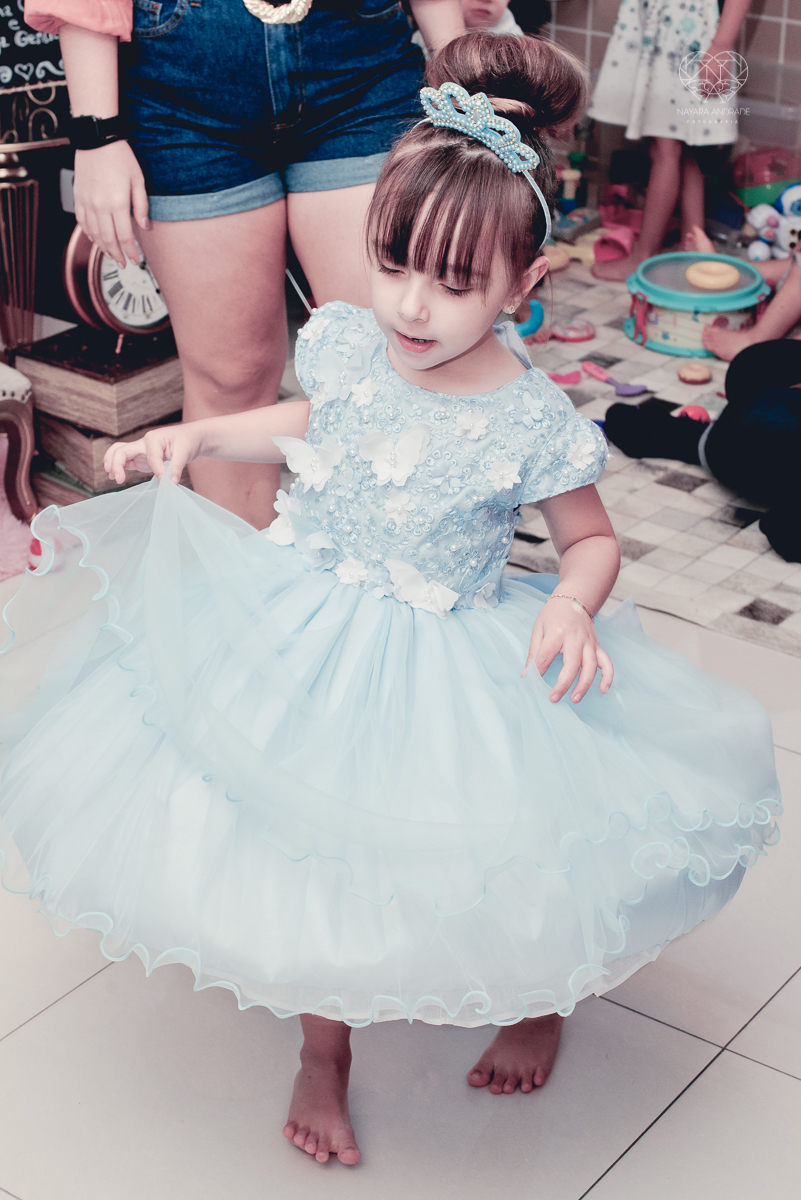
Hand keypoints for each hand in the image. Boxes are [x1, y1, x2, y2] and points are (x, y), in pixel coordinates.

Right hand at [74, 140, 148, 267]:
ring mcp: (87, 202)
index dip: (130, 251)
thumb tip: (145, 226)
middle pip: (108, 239)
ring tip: (111, 255)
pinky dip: (89, 233)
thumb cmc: (120, 156)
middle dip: (117, 254)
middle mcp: (100, 205)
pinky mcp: (78, 197)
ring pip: (94, 233)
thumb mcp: (138, 180)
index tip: (135, 259)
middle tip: (123, 263)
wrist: (97, 139)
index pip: (125, 236)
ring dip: (103, 247)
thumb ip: (141, 206)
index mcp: (117, 203)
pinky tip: (95, 239)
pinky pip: (82, 221)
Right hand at [104, 424, 203, 485]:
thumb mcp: (185, 452)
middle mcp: (143, 443)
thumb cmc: (187, 441)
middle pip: (122, 450)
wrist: (189, 438)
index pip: (151, 457)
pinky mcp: (140, 458)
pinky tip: (115, 477)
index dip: (158, 471)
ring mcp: (140, 450)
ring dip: (112, 463)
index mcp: (153, 438)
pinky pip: (125, 461)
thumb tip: (171, 484)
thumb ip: (176, 468)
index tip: (167, 484)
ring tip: (112, 476)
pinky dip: (118, 467)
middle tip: (119, 480)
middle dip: (117, 464)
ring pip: (119, 453)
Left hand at [522, 597, 613, 702]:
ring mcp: (589, 643)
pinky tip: (603, 690)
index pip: (546, 656)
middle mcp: (575, 638)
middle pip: (572, 665)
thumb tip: (526, 675)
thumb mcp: (538, 629)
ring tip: (575, 699)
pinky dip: (607, 677)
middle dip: (563, 684)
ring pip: (591, 667)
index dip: (537, 671)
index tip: (531, 682)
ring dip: (584, 685)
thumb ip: (533, 653)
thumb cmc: (553, 614)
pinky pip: (606, 663)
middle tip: (553, 699)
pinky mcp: (597, 646)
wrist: (574, 597)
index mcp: (557, 632)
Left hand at [695, 42, 735, 99]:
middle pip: (710, 90)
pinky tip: (722, 91)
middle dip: (709, 95)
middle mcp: (712, 74)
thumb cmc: (710, 54)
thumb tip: (701, 85)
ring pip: (718, 89)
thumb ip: (701, 74)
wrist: (721, 46)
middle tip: (708, 97)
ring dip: (716, 94)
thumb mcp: (702, 63)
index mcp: (705, 72)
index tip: (703, 95)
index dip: (703, 93)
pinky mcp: (727, 73)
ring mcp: (720, 74)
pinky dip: (724, 90)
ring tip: (714, 96)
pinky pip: (726, 85)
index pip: (703, 87)